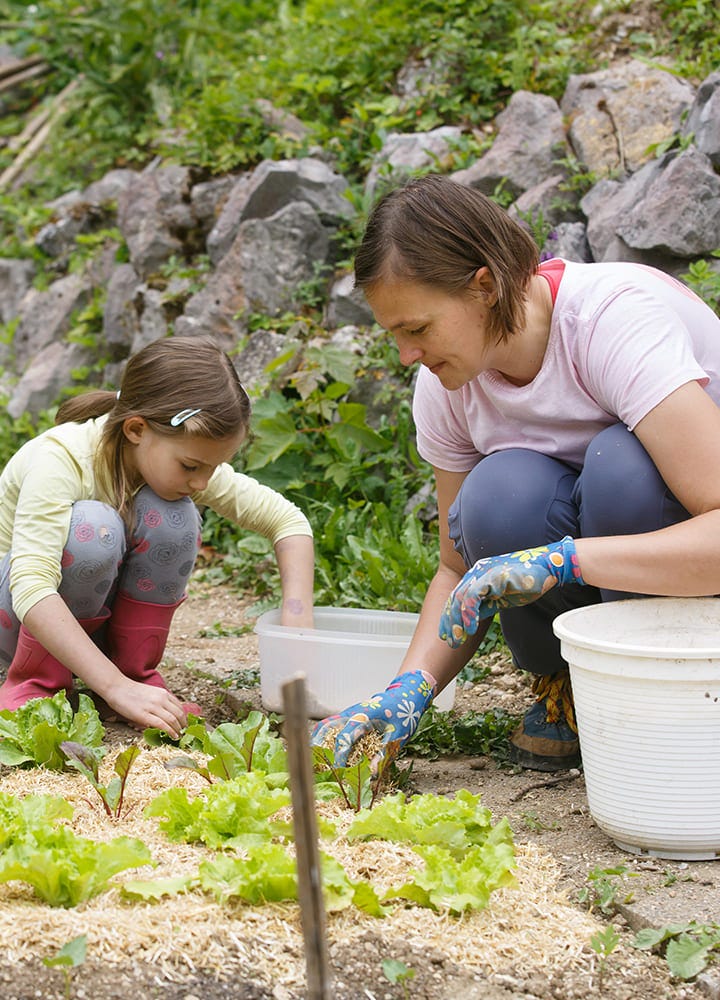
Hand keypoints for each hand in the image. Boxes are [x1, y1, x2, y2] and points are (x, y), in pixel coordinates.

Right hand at [102, 676, 186, 738]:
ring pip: (173, 720)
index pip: (180, 707)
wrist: (117, 687)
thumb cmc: (132, 692)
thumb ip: (160, 701)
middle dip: (184, 725)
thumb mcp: (151, 693)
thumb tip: (167, 714)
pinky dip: (170, 732)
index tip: (184, 725)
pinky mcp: (144, 715)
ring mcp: (153, 707)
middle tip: (184, 733)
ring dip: (179, 730)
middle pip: (179, 714)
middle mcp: (161, 699)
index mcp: (163, 693)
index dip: (184, 718)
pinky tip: (173, 736)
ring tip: (180, 736)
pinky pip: (162, 725)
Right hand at [310, 669, 435, 765]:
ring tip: (315, 763)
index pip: (344, 737)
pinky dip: (324, 739)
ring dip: (318, 743)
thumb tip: (371, 775)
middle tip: (315, 767)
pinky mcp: (348, 716)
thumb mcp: (398, 736)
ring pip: (325, 725)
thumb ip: (383, 755)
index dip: (339, 756)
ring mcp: (348, 713)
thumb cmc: (403, 714)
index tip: (338, 771)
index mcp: (364, 716)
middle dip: (318, 747)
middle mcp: (351, 713)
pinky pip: (330, 726)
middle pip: (325, 727)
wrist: (405, 695)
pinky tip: (323, 754)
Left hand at [440, 535, 583, 647]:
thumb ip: (485, 605)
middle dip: (450, 621)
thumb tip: (471, 621)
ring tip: (458, 639)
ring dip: (457, 621)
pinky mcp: (492, 576)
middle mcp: (477, 572)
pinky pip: (473, 596)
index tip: (447, 635)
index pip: (457, 598)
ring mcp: (483, 573)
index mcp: (477, 576)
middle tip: (449, 641)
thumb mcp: (501, 597)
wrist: (547, 568)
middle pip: (455, 598)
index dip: (450, 617)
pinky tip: (470, 629)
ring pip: (461, 598)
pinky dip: (469, 614)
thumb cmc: (526, 582)